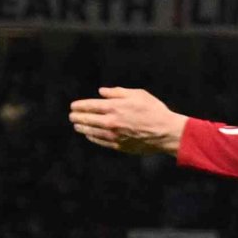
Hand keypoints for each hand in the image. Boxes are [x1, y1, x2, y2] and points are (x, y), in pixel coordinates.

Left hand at [69, 87, 189, 156]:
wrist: (165, 132)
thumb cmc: (154, 110)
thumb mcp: (138, 94)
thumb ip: (117, 92)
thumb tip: (101, 92)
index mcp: (114, 107)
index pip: (90, 106)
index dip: (79, 105)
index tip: (73, 106)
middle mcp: (110, 122)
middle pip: (86, 119)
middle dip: (76, 117)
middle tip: (72, 116)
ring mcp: (112, 135)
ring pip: (90, 132)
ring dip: (81, 128)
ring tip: (77, 126)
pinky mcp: (117, 146)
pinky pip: (99, 141)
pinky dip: (91, 138)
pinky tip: (89, 136)